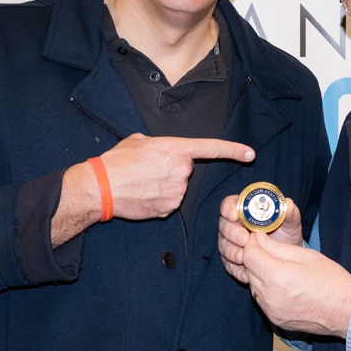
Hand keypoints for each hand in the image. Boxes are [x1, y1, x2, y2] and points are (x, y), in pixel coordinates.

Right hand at [52, 135, 254, 243]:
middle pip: (185, 171)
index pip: (211, 148)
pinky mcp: (168, 209)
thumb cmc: (116, 162)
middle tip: (148, 170)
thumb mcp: (138, 141)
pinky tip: (143, 196)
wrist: (101, 187)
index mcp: (175, 149)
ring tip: (142, 183)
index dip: (233, 150)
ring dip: (164, 186)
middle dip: (171, 171)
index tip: (250, 154)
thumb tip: (161, 152)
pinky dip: (159, 200)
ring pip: (178, 189)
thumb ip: (159, 145)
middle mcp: (181, 170)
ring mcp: (176, 192)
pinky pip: (169, 203)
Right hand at [218, 193, 302, 283]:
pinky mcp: (232, 261)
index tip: (234, 216)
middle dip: (232, 233)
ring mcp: (231, 243)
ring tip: (244, 258)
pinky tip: (246, 273)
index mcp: (244, 210)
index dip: (229, 208)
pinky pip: (229, 265)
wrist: (287, 256)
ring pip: (223, 246)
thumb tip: (287, 203)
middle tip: (244, 240)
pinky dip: (236, 269)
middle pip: (224, 226)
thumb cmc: (286, 233)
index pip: (229, 205)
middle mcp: (234, 226)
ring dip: (232, 252)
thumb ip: (289, 210)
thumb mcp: (291, 221)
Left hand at [235, 231, 350, 338]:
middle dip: (256, 258)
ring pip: (254, 285)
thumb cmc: (332, 281)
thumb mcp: (306, 255)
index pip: (249, 255)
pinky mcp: (275, 319)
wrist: (346, 311)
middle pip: (249, 270)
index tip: (259, 238)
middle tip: (270, 251)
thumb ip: (277, 247)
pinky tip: (283, 285)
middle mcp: (270, 295)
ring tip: (280, 269)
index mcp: (277, 276)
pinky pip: (262, 299)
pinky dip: (267, 290)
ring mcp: (271, 309)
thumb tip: (258, 239)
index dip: (252, 243)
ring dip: (260, 275)